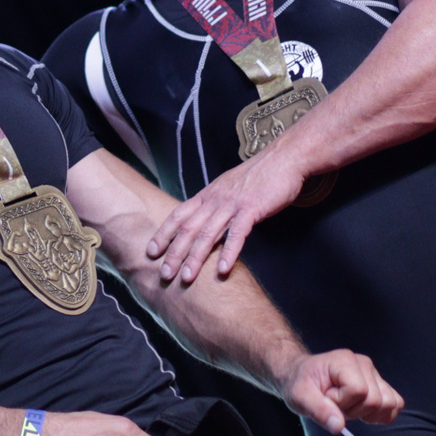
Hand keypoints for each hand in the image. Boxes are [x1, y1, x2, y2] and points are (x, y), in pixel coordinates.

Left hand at [146, 146, 310, 284]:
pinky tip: (222, 270)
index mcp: (208, 194)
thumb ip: (215, 203)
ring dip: (195, 257)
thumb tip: (204, 220)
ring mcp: (232, 204)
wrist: (284, 158)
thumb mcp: (229, 187)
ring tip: (186, 278)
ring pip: (208, 233)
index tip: (150, 252)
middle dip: (174, 253)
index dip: (163, 234)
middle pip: (188, 228)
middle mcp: (215, 199)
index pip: (178, 215)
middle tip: (163, 274)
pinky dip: (228, 252)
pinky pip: (237, 233)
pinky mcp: (252, 208)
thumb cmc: (258, 175)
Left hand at [279, 349, 402, 432]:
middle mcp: (364, 364)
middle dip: (354, 410)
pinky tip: (363, 412)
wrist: (303, 377)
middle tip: (335, 403)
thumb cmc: (301, 384)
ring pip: (390, 403)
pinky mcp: (380, 384)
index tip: (327, 398)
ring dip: (368, 413)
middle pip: (376, 400)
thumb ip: (319, 411)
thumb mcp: (300, 398)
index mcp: (344, 361)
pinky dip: (382, 414)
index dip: (342, 403)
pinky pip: (396, 404)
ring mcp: (374, 374)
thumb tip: (339, 427)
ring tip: (348, 406)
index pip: (359, 390)